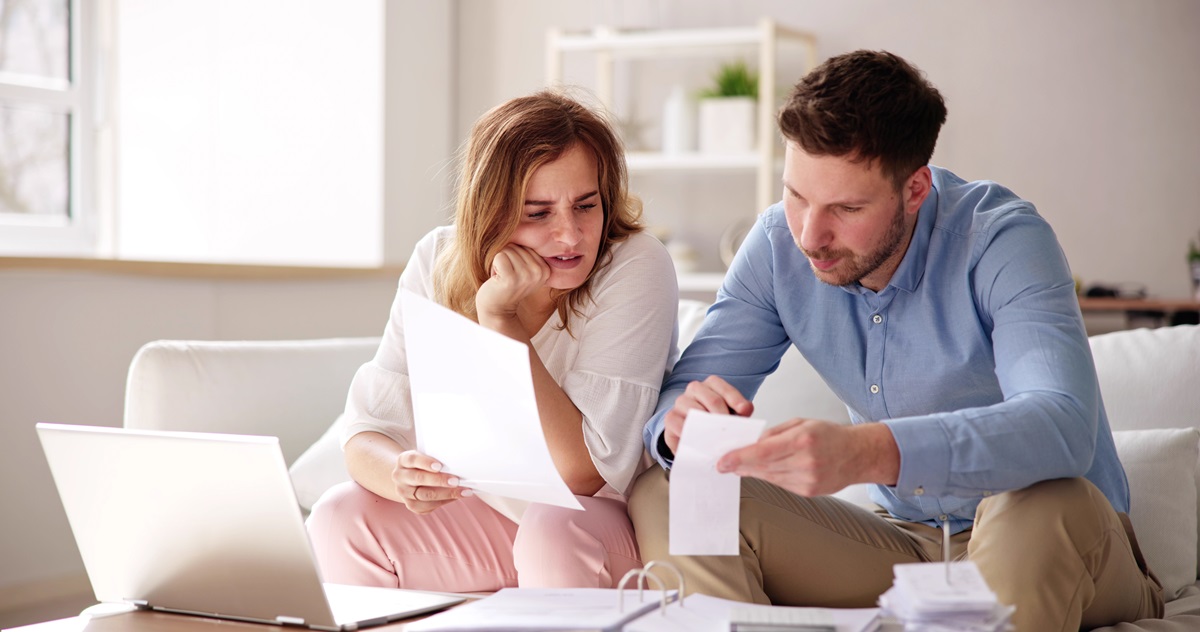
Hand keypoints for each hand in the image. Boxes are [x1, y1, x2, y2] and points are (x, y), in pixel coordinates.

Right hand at [391, 450, 471, 514]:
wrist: (408, 478)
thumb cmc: (423, 464)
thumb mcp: (425, 456)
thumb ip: (436, 457)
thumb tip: (459, 463)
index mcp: (403, 460)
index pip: (412, 459)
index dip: (426, 462)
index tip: (440, 466)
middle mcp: (400, 476)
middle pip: (419, 478)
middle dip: (439, 480)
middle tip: (456, 481)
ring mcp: (403, 492)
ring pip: (425, 495)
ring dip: (446, 493)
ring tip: (463, 491)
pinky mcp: (411, 505)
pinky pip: (428, 506)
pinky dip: (444, 501)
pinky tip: (456, 497)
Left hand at [476, 245, 550, 323]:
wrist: (497, 308)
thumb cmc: (507, 284)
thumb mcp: (524, 268)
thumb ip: (528, 253)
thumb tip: (523, 224)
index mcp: (546, 269)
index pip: (527, 245)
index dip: (516, 257)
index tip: (516, 273)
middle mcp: (539, 272)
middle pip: (517, 246)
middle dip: (507, 259)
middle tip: (508, 277)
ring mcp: (526, 276)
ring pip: (508, 250)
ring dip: (500, 263)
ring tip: (503, 278)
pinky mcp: (511, 278)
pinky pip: (499, 256)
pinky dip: (494, 266)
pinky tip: (497, 280)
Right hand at [663, 376, 753, 453]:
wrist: (694, 437)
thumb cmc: (713, 422)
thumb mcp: (730, 415)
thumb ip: (740, 411)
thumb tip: (744, 411)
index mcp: (711, 385)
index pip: (724, 388)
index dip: (736, 400)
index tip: (744, 412)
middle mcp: (695, 389)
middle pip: (712, 399)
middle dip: (723, 416)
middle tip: (729, 430)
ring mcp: (681, 402)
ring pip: (694, 409)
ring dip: (707, 426)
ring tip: (716, 438)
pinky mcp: (670, 417)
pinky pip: (678, 423)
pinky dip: (689, 432)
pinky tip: (698, 440)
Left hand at [715, 419, 898, 496]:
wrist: (858, 455)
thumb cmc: (829, 435)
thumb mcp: (801, 423)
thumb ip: (774, 433)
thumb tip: (751, 443)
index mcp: (802, 440)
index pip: (763, 452)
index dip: (739, 458)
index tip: (722, 461)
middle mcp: (806, 462)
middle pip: (763, 467)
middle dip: (740, 465)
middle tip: (723, 463)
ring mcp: (808, 480)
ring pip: (769, 477)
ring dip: (752, 472)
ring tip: (739, 466)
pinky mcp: (809, 492)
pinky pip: (780, 484)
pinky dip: (769, 477)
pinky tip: (762, 471)